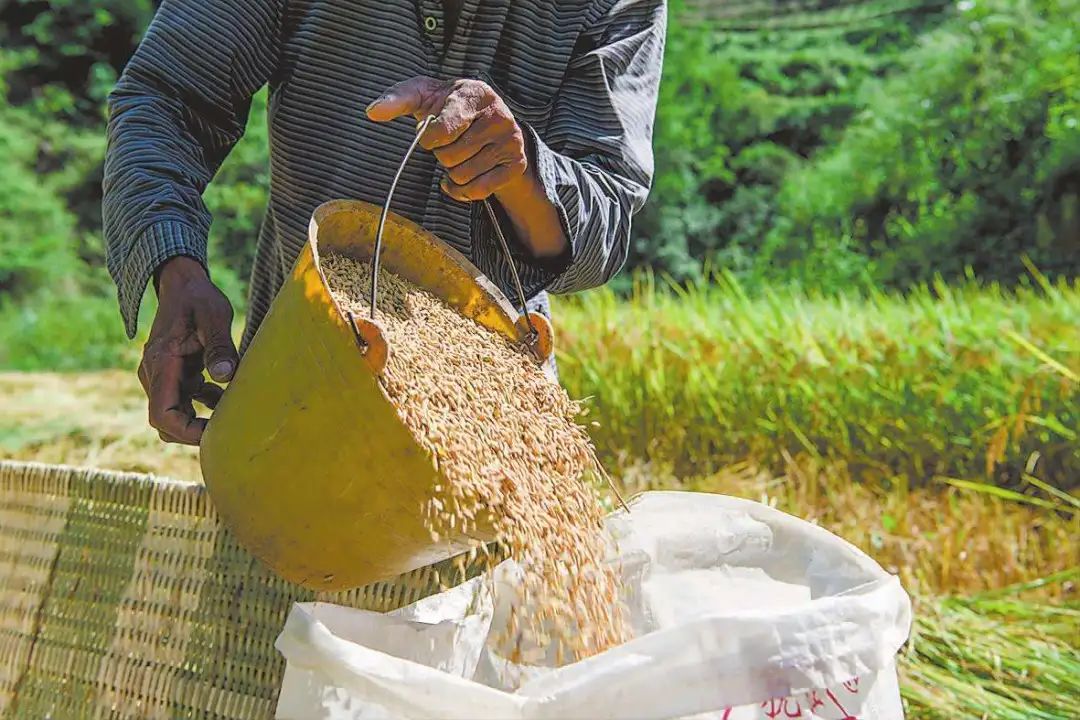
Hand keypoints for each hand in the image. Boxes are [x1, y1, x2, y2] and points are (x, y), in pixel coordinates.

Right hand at [139, 256, 237, 444]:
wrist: (184, 284)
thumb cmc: (199, 298)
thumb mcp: (214, 317)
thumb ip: (219, 347)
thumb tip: (225, 377)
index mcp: (161, 363)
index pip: (162, 414)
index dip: (185, 431)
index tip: (214, 434)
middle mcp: (155, 374)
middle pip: (166, 422)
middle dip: (194, 432)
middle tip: (230, 430)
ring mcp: (164, 376)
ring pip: (177, 413)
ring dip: (202, 419)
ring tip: (234, 413)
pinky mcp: (176, 374)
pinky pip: (187, 401)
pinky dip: (206, 404)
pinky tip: (228, 395)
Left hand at [366, 76, 529, 201]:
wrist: (491, 122)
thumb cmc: (450, 107)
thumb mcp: (425, 95)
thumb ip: (397, 99)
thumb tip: (372, 112)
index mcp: (474, 93)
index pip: (441, 130)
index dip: (429, 138)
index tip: (433, 130)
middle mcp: (498, 115)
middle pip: (448, 156)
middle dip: (442, 154)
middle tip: (452, 142)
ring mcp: (510, 141)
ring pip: (461, 175)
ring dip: (452, 171)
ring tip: (461, 155)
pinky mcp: (515, 165)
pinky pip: (477, 191)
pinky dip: (462, 190)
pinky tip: (465, 176)